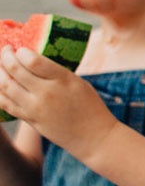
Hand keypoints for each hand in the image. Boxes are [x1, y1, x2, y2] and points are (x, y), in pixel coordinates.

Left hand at [0, 46, 116, 155]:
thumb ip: (56, 73)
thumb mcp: (78, 83)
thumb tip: (33, 62)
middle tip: (5, 50)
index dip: (21, 52)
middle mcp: (46, 93)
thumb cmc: (90, 107)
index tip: (20, 49)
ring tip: (0, 66)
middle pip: (15, 71)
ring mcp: (35, 108)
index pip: (32, 61)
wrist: (93, 136)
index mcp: (62, 80)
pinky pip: (6, 104)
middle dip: (5, 57)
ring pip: (5, 87)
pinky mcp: (30, 120)